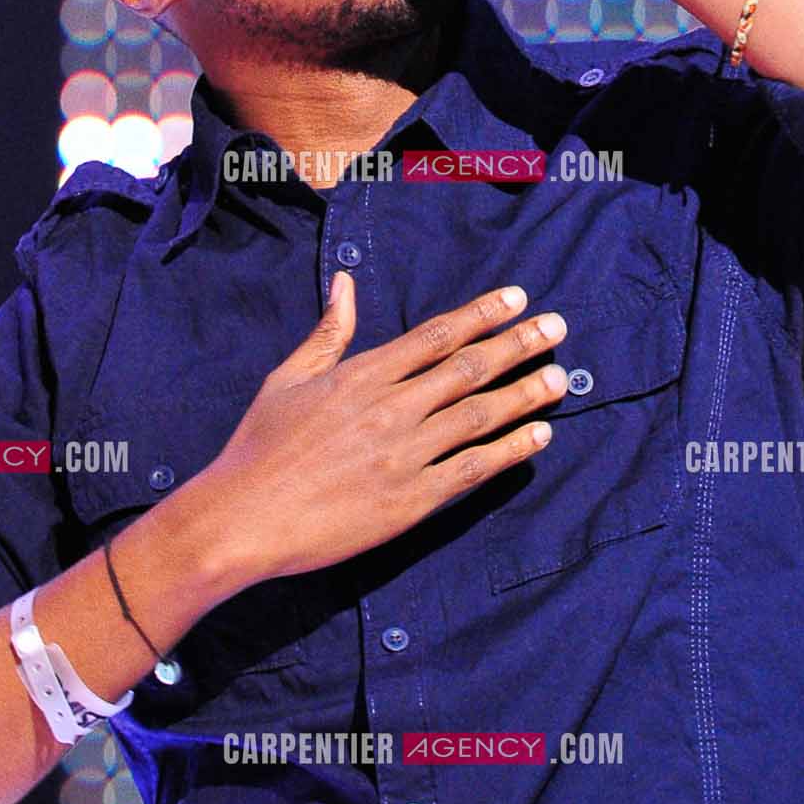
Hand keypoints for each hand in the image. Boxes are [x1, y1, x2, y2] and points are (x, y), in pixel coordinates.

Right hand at [193, 273, 568, 586]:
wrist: (242, 519)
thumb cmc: (259, 448)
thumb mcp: (287, 379)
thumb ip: (328, 333)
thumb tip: (347, 284)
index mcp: (362, 375)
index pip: (437, 335)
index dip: (482, 314)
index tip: (517, 298)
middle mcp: (391, 409)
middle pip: (469, 368)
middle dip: (519, 344)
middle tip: (557, 327)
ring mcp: (404, 456)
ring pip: (479, 415)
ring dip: (525, 393)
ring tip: (561, 377)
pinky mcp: (410, 501)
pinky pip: (472, 469)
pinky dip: (509, 450)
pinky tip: (539, 436)